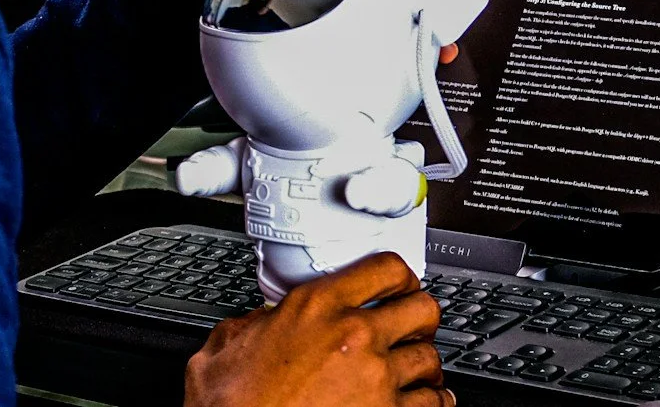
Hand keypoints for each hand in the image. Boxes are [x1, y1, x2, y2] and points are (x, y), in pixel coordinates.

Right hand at [183, 252, 450, 406]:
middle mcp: (353, 336)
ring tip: (417, 369)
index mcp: (316, 307)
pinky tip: (428, 401)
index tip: (400, 285)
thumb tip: (261, 322)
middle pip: (422, 308)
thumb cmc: (231, 405)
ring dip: (425, 364)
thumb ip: (254, 325)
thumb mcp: (226, 347)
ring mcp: (375, 378)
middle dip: (420, 318)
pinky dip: (433, 402)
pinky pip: (431, 403)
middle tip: (413, 326)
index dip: (400, 276)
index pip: (385, 268)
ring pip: (431, 357)